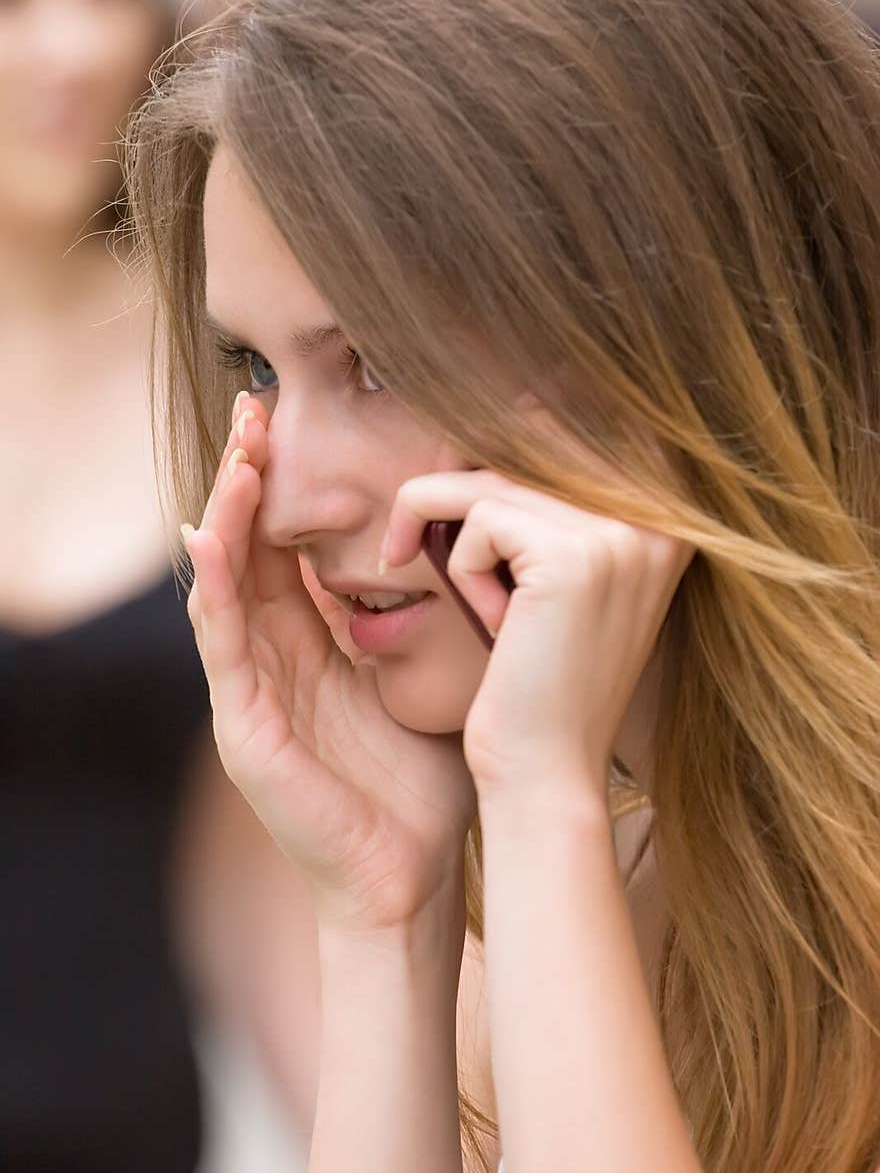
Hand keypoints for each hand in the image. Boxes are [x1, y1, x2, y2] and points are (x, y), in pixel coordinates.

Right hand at [181, 395, 476, 938]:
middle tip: (254, 406)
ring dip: (225, 514)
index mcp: (315, 649)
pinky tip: (212, 532)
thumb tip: (486, 549)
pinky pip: (220, 642)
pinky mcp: (243, 726)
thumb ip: (436, 619)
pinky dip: (213, 584)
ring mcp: (251, 693)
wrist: (411, 878)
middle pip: (247, 552)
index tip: (298, 419)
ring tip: (236, 451)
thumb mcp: (434, 680)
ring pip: (224, 584)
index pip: (288, 550)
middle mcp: (274, 662)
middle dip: (245, 479)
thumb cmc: (430, 785)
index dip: (286, 486)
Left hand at [379, 462, 694, 798]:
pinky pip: (478, 519)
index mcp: (666, 518)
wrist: (546, 770)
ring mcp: (623, 532)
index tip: (466, 520)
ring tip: (487, 610)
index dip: (501, 464)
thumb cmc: (538, 679)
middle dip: (461, 502)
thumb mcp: (557, 577)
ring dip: (459, 546)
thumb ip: (552, 501)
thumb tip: (522, 401)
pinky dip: (462, 569)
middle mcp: (660, 516)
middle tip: (438, 561)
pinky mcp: (574, 554)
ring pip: (489, 484)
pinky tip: (494, 624)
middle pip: (521, 449)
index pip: (565, 432)